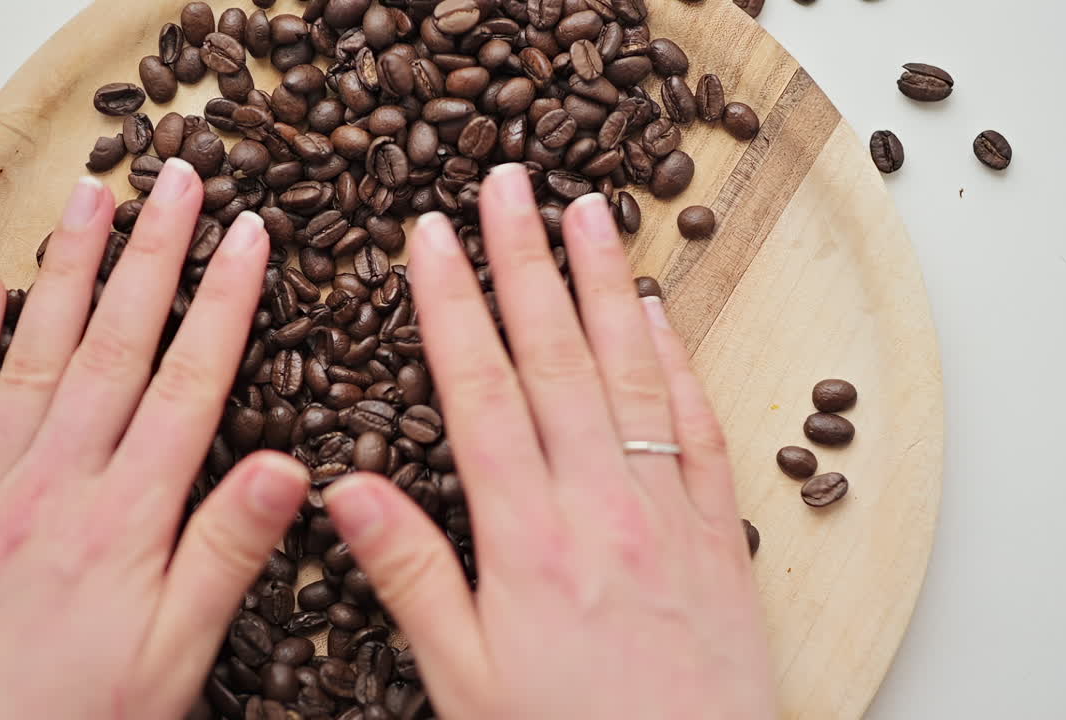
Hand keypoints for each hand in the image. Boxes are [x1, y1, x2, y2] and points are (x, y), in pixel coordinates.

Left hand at [0, 159, 308, 719]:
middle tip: (179, 179)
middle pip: (117, 343)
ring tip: (91, 199)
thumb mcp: (175, 654)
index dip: (225, 302)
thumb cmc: (72, 717)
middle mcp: (57, 479)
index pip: (190, 382)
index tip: (249, 236)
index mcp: (127, 514)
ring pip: (37, 351)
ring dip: (69, 269)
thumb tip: (289, 469)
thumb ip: (227, 552)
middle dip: (154, 253)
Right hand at [322, 164, 776, 718]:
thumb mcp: (463, 678)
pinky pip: (700, 428)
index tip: (430, 239)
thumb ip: (410, 576)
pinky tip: (656, 316)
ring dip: (604, 286)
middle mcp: (599, 505)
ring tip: (589, 211)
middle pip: (554, 358)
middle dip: (525, 262)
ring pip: (630, 374)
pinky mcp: (720, 531)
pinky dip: (676, 363)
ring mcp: (667, 510)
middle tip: (509, 184)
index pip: (478, 393)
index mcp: (526, 538)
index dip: (450, 307)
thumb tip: (345, 490)